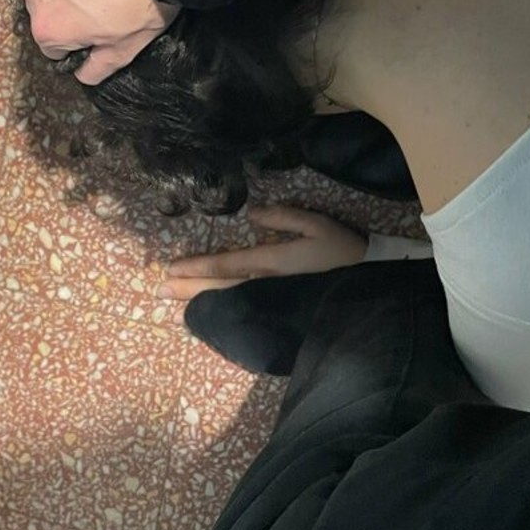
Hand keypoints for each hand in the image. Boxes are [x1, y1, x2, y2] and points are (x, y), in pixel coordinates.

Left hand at [159, 204, 366, 299]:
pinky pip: (244, 314)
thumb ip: (283, 217)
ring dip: (200, 302)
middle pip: (219, 288)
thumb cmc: (343, 251)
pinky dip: (224, 314)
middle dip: (188, 288)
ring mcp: (272, 303)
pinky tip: (210, 315)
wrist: (371, 289)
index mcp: (272, 262)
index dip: (197, 266)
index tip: (171, 268)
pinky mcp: (279, 314)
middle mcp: (266, 286)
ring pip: (228, 302)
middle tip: (158, 290)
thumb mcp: (317, 225)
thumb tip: (250, 214)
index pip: (226, 265)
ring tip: (175, 303)